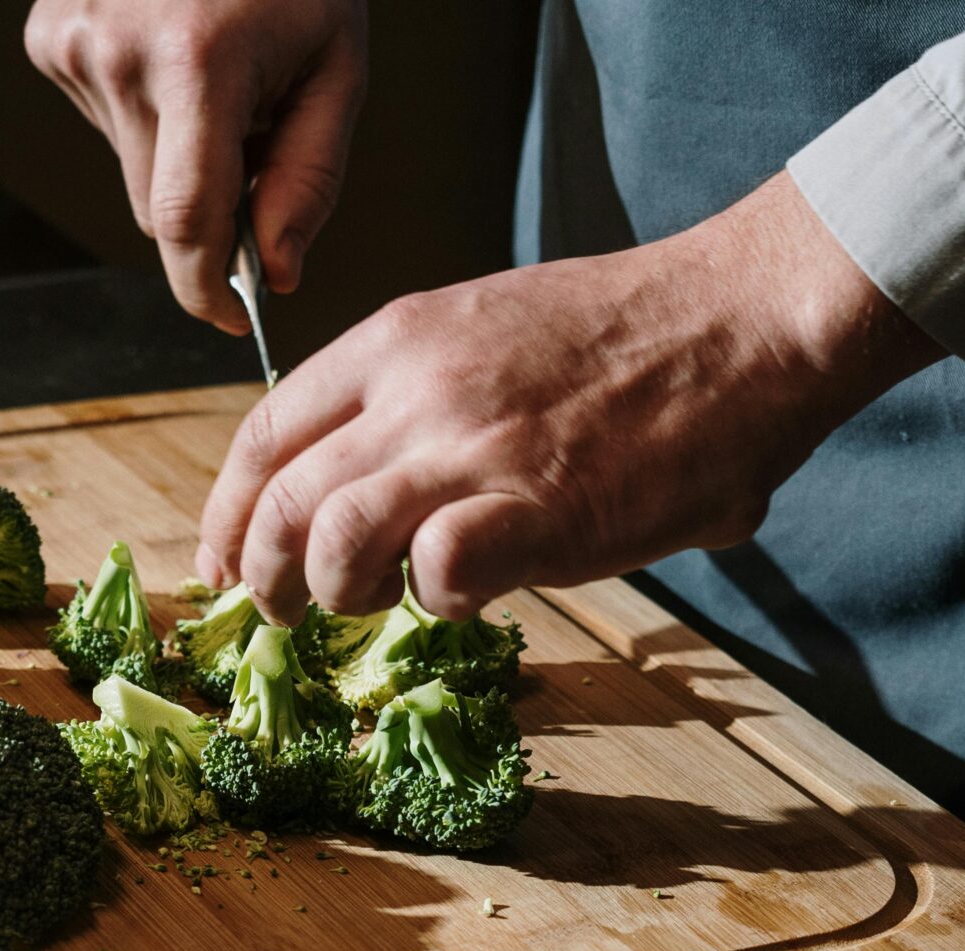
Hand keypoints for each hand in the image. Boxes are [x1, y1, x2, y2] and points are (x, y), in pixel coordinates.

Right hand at [24, 0, 366, 332]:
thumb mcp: (336, 68)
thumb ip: (309, 180)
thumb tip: (277, 272)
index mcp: (197, 62)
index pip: (184, 223)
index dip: (206, 288)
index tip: (232, 318)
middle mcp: (119, 52)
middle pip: (159, 211)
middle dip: (208, 213)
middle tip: (253, 147)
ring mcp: (74, 41)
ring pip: (132, 174)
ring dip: (176, 157)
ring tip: (213, 80)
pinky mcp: (49, 36)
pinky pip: (106, 125)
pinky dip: (144, 115)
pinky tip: (170, 57)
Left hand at [197, 176, 940, 618]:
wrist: (740, 323)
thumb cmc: (634, 340)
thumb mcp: (494, 334)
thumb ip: (429, 402)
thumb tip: (397, 487)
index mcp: (397, 341)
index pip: (267, 435)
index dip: (230, 512)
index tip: (224, 563)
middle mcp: (415, 392)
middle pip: (282, 503)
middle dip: (266, 577)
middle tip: (287, 614)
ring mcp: (470, 450)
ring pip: (334, 545)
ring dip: (340, 598)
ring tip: (375, 607)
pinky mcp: (532, 511)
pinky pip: (436, 576)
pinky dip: (439, 602)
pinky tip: (472, 596)